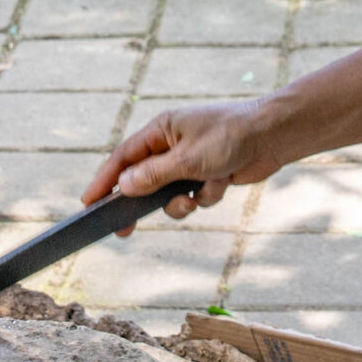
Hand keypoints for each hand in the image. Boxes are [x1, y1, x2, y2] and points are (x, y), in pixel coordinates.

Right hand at [84, 101, 288, 230]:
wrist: (272, 136)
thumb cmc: (230, 136)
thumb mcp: (187, 159)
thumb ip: (154, 175)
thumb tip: (124, 186)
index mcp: (161, 130)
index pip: (123, 158)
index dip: (105, 180)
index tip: (89, 203)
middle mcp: (172, 145)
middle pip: (143, 180)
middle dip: (140, 204)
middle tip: (124, 230)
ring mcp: (190, 162)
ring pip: (170, 195)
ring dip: (182, 202)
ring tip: (195, 197)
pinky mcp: (208, 175)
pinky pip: (195, 197)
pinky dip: (207, 195)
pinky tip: (222, 182)